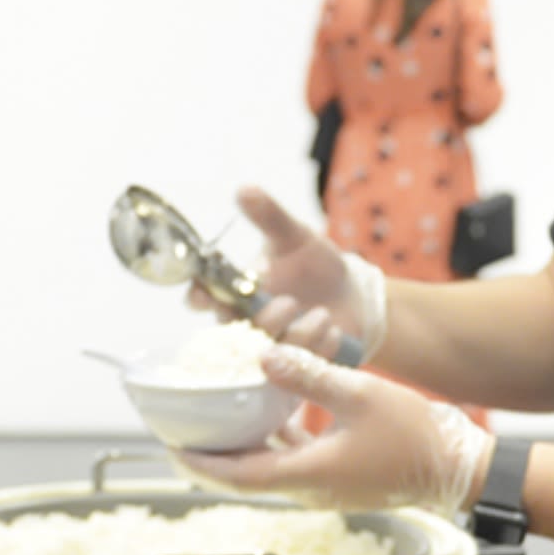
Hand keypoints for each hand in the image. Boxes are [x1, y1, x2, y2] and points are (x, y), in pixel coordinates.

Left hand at [177, 345, 487, 509]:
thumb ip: (309, 374)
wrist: (458, 468)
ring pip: (266, 468)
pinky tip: (268, 413)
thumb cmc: (417, 437)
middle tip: (181, 431)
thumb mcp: (360, 394)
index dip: (200, 463)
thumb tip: (265, 355)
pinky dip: (273, 441)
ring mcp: (324, 486)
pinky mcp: (337, 477)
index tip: (171, 447)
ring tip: (215, 419)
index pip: (238, 476)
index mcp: (309, 474)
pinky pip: (292, 461)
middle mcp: (310, 488)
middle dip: (210, 456)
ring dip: (240, 447)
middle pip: (244, 476)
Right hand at [190, 188, 387, 359]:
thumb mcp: (295, 236)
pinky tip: (334, 331)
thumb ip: (269, 216)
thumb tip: (245, 188)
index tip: (206, 294)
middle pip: (236, 331)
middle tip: (289, 301)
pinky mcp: (296, 366)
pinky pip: (302, 364)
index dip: (200, 297)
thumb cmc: (314, 264)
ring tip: (321, 314)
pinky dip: (320, 347)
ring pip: (271, 351)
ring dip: (298, 332)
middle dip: (264, 318)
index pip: (203, 297)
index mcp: (236, 290)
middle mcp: (246, 322)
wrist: (352, 294)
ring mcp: (271, 346)